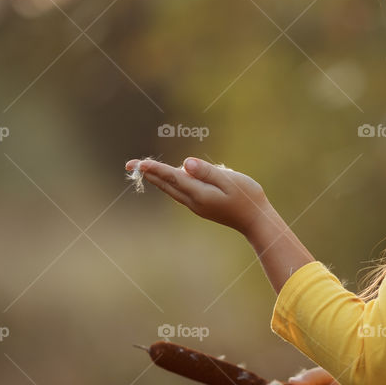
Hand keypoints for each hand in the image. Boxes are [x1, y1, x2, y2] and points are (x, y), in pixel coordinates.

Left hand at [125, 157, 268, 235]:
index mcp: (199, 193)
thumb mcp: (230, 180)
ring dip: (158, 178)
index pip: (172, 177)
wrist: (256, 221)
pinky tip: (170, 177)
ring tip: (146, 168)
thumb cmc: (247, 197)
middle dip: (149, 174)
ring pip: (172, 189)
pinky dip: (171, 183)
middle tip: (130, 165)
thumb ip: (207, 171)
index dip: (155, 168)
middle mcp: (194, 201)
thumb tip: (186, 163)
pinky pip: (181, 192)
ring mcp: (196, 206)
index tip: (139, 163)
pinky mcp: (201, 207)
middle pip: (166, 185)